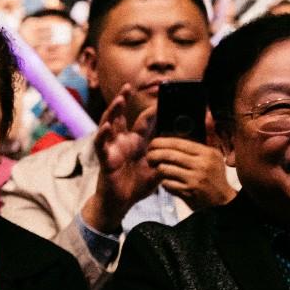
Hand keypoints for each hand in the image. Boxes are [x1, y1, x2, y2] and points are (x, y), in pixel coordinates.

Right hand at [87, 86, 158, 233]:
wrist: (121, 202)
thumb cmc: (137, 185)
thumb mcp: (158, 169)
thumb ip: (168, 157)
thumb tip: (188, 147)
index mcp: (136, 142)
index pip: (143, 122)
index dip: (151, 110)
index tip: (161, 98)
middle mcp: (122, 141)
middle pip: (121, 116)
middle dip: (123, 101)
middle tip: (128, 86)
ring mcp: (112, 148)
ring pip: (109, 125)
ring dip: (112, 112)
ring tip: (118, 100)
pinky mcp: (105, 158)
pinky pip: (102, 144)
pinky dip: (103, 134)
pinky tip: (107, 125)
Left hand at [146, 136, 234, 209]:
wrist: (222, 203)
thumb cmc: (214, 176)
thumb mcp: (215, 155)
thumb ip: (208, 135)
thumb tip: (207, 115)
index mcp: (207, 153)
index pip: (178, 142)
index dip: (161, 141)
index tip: (153, 143)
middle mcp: (202, 165)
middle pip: (169, 154)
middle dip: (154, 154)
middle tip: (149, 155)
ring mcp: (195, 179)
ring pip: (165, 169)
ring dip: (157, 168)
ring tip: (155, 167)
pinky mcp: (188, 192)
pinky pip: (167, 184)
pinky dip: (163, 182)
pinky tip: (165, 181)